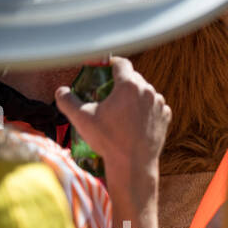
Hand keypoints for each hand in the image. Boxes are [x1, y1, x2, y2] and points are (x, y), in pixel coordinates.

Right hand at [55, 56, 170, 193]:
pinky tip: (136, 119)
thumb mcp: (81, 118)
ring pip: (145, 91)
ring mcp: (159, 104)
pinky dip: (146, 108)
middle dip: (121, 82)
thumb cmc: (108, 140)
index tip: (104, 69)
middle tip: (109, 93)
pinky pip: (155, 105)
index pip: (121, 63)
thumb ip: (67, 100)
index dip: (111, 63)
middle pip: (133, 77)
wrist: (133, 164)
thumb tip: (61, 91)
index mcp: (129, 85)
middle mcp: (148, 91)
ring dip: (135, 96)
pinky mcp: (166, 117)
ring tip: (122, 108)